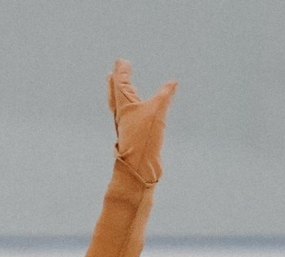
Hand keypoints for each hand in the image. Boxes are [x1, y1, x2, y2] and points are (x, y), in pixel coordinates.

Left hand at [108, 59, 175, 184]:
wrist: (139, 167)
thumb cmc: (144, 138)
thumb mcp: (157, 111)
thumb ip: (165, 95)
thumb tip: (173, 82)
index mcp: (123, 105)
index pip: (120, 82)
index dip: (121, 71)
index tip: (121, 61)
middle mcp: (121, 115)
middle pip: (114, 94)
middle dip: (114, 82)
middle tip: (111, 73)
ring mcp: (125, 126)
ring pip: (119, 107)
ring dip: (118, 96)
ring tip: (120, 90)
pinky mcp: (132, 137)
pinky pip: (128, 118)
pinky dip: (129, 110)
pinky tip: (134, 114)